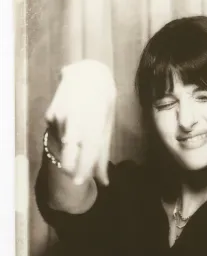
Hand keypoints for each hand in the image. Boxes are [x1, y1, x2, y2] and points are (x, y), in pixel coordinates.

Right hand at [44, 59, 116, 186]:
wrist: (88, 74)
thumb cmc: (101, 104)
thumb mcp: (106, 126)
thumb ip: (103, 154)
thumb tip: (106, 181)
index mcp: (96, 118)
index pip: (90, 148)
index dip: (84, 167)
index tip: (79, 181)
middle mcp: (78, 116)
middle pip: (70, 149)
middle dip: (70, 166)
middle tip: (74, 177)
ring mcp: (63, 113)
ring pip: (62, 142)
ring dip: (67, 150)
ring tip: (77, 142)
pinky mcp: (51, 112)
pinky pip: (56, 131)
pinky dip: (62, 134)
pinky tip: (68, 123)